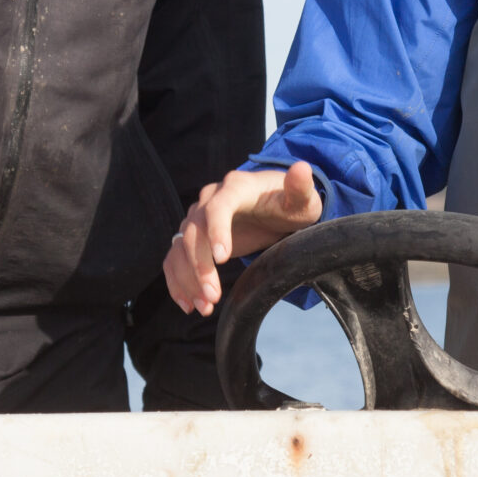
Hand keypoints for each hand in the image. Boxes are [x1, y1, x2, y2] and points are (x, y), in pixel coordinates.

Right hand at [163, 161, 324, 315]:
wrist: (274, 208)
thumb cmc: (289, 204)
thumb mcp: (302, 199)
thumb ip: (301, 187)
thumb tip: (302, 168)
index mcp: (235, 188)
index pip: (218, 207)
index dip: (216, 232)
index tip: (223, 260)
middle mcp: (210, 200)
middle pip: (194, 231)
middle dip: (200, 266)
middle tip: (213, 296)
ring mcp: (198, 218)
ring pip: (180, 248)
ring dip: (187, 279)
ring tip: (204, 307)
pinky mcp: (194, 238)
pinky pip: (175, 258)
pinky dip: (177, 282)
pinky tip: (188, 305)